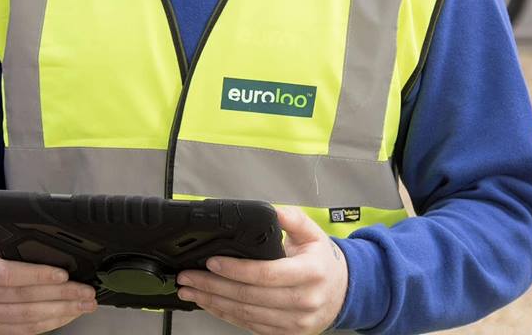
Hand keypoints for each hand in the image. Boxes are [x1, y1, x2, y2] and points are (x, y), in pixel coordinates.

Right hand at [0, 228, 97, 333]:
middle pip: (24, 299)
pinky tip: (68, 314)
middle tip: (86, 291)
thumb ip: (7, 227)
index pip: (8, 275)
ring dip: (61, 312)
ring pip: (28, 318)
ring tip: (84, 304)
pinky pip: (26, 330)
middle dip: (61, 295)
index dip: (37, 275)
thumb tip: (34, 218)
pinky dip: (51, 323)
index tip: (63, 274)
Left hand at [175, 206, 347, 334]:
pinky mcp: (286, 334)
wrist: (343, 293)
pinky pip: (251, 326)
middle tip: (188, 277)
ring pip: (246, 315)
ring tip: (190, 291)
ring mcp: (295, 322)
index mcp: (310, 272)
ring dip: (213, 303)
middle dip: (212, 287)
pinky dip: (226, 315)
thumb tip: (270, 210)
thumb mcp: (312, 232)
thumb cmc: (322, 261)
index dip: (235, 269)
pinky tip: (210, 304)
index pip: (266, 274)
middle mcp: (303, 301)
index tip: (211, 262)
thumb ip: (291, 218)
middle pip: (249, 297)